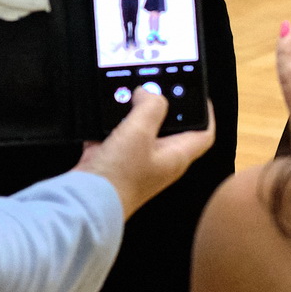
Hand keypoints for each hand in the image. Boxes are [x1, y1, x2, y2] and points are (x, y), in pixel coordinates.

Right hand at [76, 87, 215, 217]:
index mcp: (176, 156)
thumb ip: (150, 107)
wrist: (85, 204)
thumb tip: (148, 93)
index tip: (197, 93)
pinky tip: (101, 114)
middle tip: (155, 87)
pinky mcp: (113, 163)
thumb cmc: (119, 175)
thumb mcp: (140, 132)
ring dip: (133, 113)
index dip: (205, 112)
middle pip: (171, 129)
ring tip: (127, 94)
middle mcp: (160, 161)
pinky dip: (109, 125)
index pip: (204, 134)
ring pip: (141, 131)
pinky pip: (114, 138)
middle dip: (163, 107)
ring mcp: (136, 163)